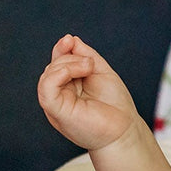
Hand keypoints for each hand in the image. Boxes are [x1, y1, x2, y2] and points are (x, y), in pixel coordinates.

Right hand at [37, 34, 141, 150]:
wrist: (124, 131)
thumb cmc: (115, 106)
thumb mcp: (100, 72)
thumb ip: (85, 56)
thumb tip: (70, 39)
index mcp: (68, 88)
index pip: (57, 64)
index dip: (61, 49)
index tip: (70, 40)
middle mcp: (59, 96)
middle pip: (52, 67)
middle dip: (70, 57)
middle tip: (90, 63)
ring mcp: (56, 104)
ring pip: (48, 74)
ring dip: (68, 63)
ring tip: (89, 67)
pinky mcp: (55, 111)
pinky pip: (46, 87)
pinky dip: (60, 73)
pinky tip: (80, 71)